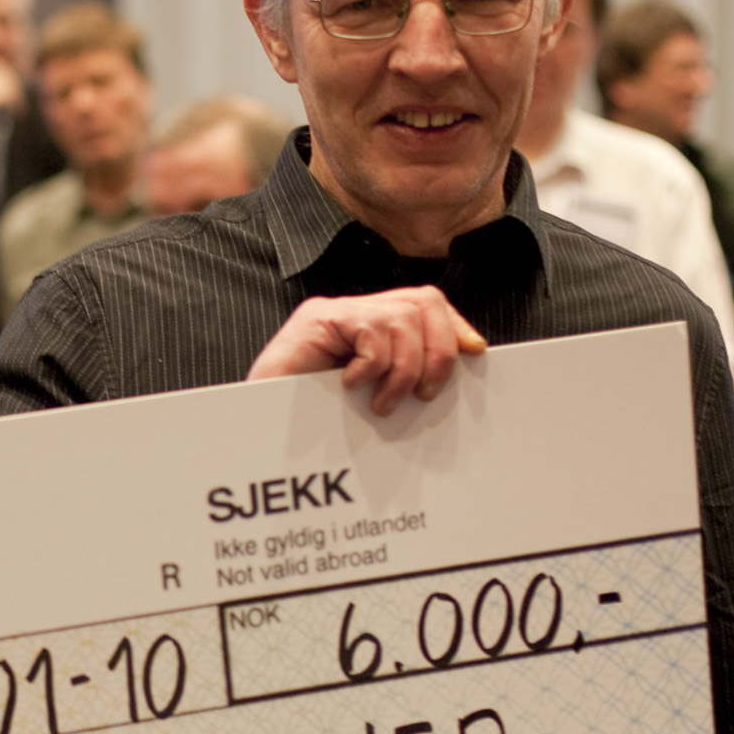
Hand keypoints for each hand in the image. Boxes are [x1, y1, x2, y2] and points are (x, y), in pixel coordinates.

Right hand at [244, 286, 487, 414]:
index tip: (475, 354)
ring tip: (383, 403)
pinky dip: (372, 364)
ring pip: (403, 318)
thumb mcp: (374, 397)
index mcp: (368, 325)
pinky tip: (352, 386)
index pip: (425, 303)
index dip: (454, 325)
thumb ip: (405, 374)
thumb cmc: (315, 424)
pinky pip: (371, 329)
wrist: (259, 433)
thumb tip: (462, 361)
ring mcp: (332, 312)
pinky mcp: (315, 320)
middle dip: (438, 350)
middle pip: (423, 300)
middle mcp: (351, 311)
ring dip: (404, 369)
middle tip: (423, 395)